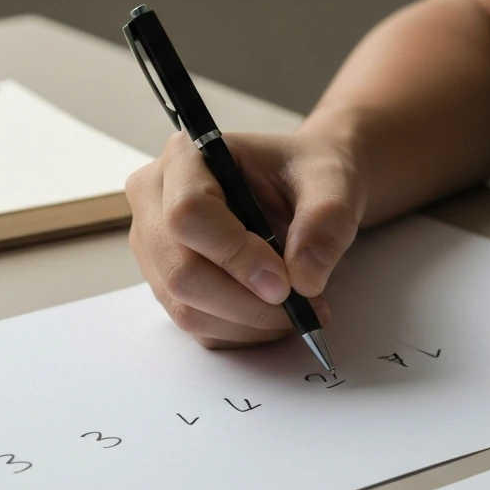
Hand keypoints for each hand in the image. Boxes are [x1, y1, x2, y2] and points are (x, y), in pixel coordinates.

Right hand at [126, 130, 363, 347]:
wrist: (304, 190)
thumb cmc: (308, 175)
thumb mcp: (333, 183)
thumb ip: (325, 221)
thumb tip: (304, 278)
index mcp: (187, 156)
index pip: (189, 214)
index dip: (236, 255)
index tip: (285, 282)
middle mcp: (156, 200)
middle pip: (181, 271)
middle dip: (246, 303)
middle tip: (302, 308)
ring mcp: (156, 247)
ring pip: (188, 308)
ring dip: (250, 324)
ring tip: (301, 311)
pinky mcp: (168, 284)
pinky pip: (199, 326)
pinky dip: (244, 333)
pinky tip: (276, 315)